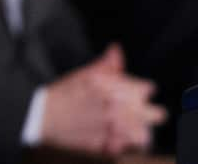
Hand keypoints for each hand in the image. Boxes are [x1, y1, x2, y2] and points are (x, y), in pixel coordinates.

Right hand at [40, 44, 165, 154]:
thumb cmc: (61, 93)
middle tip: (145, 112)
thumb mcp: (83, 75)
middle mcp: (117, 110)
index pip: (146, 89)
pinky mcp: (106, 146)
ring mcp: (113, 130)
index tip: (140, 91)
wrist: (41, 115)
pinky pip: (127, 148)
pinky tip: (117, 139)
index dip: (143, 89)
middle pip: (156, 114)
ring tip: (133, 128)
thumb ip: (106, 64)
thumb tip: (117, 50)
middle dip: (151, 112)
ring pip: (145, 135)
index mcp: (113, 89)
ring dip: (140, 130)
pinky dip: (124, 144)